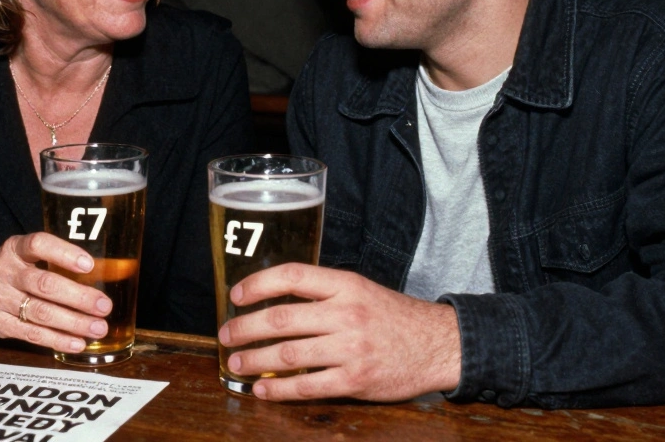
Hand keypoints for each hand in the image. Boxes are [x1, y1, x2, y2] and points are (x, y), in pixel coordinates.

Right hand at [0, 232, 112, 353]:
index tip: (89, 264)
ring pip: (41, 313)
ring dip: (74, 322)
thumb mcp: (18, 255)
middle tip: (104, 305)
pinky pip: (31, 334)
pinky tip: (77, 343)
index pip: (39, 244)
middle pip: (45, 284)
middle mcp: (4, 272)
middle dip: (79, 297)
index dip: (65, 253)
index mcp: (13, 249)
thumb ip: (47, 260)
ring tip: (98, 328)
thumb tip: (98, 273)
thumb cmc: (3, 271)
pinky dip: (57, 340)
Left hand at [218, 264, 461, 401]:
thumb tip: (275, 300)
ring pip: (288, 354)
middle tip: (226, 335)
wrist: (438, 345)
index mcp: (346, 285)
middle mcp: (347, 314)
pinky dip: (279, 390)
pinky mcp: (356, 380)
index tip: (236, 295)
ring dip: (254, 360)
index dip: (258, 283)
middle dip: (245, 328)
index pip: (293, 276)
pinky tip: (262, 389)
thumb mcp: (362, 291)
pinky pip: (308, 387)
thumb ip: (324, 294)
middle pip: (281, 318)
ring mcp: (351, 349)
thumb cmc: (394, 317)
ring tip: (236, 363)